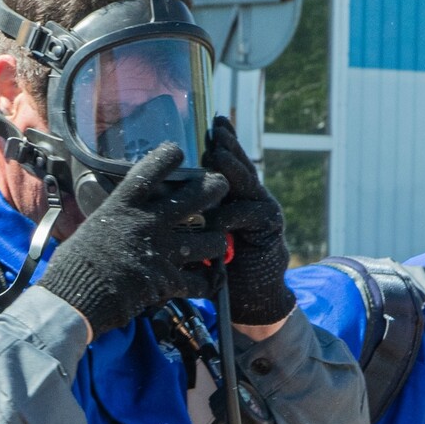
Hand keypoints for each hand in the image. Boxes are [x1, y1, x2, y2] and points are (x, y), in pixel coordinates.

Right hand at [37, 142, 230, 335]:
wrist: (73, 298)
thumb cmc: (73, 265)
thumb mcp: (90, 228)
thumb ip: (113, 219)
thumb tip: (116, 216)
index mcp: (123, 205)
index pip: (152, 168)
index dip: (169, 155)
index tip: (177, 152)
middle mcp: (147, 222)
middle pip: (197, 194)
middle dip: (216, 188)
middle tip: (219, 187)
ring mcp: (161, 250)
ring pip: (211, 240)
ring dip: (215, 243)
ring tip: (213, 243)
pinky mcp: (167, 280)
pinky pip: (200, 281)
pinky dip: (204, 283)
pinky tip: (203, 282)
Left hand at [200, 117, 296, 325]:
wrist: (251, 298)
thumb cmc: (220, 268)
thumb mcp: (198, 238)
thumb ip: (189, 216)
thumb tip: (155, 195)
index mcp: (232, 198)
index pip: (224, 166)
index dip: (218, 145)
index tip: (207, 125)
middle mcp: (250, 199)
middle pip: (237, 166)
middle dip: (227, 144)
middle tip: (216, 126)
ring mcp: (262, 211)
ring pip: (246, 183)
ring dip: (231, 167)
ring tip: (218, 150)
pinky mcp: (269, 228)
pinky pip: (248, 214)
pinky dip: (231, 213)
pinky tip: (218, 213)